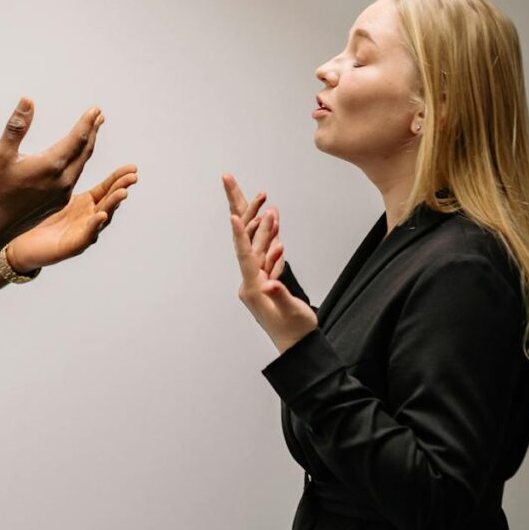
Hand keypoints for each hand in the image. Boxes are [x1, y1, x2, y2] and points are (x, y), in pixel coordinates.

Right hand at [0, 98, 103, 243]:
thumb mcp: (1, 154)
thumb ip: (17, 126)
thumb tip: (28, 101)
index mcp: (51, 165)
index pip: (77, 138)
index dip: (87, 122)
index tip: (95, 109)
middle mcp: (62, 180)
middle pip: (84, 151)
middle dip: (92, 132)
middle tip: (98, 116)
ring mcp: (63, 194)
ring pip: (81, 165)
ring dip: (87, 147)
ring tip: (91, 133)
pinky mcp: (59, 202)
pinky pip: (74, 178)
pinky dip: (79, 163)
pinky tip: (75, 159)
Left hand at [9, 164, 138, 270]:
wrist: (22, 244)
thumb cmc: (36, 218)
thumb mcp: (51, 191)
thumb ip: (60, 172)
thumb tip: (65, 145)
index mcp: (85, 204)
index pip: (106, 189)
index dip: (119, 178)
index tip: (132, 168)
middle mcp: (88, 218)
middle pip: (109, 202)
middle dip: (121, 188)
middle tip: (133, 177)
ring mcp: (82, 233)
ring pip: (102, 219)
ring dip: (113, 205)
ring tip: (122, 193)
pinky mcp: (72, 246)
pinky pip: (86, 236)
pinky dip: (95, 226)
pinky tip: (100, 215)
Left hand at [222, 173, 316, 353]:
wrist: (298, 347)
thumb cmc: (296, 332)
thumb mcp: (291, 314)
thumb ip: (282, 296)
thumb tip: (271, 282)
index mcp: (254, 290)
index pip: (245, 257)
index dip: (240, 235)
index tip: (233, 216)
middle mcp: (251, 283)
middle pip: (247, 244)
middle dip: (245, 214)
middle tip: (230, 182)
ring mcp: (258, 282)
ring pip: (258, 248)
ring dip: (263, 225)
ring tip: (265, 200)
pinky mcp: (267, 283)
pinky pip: (267, 258)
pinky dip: (271, 242)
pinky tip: (274, 228)